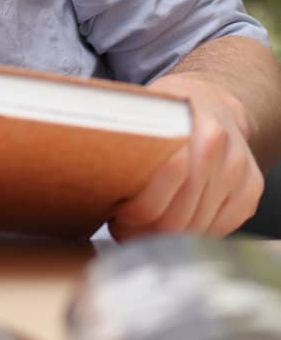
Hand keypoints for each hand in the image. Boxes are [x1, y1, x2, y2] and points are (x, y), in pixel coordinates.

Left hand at [109, 73, 263, 239]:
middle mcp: (219, 148)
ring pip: (197, 227)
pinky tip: (173, 225)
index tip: (118, 216)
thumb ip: (125, 139)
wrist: (213, 102)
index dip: (137, 209)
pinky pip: (218, 229)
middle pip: (179, 213)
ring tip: (143, 229)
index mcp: (191, 123)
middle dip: (147, 230)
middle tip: (124, 230)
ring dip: (167, 237)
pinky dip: (192, 234)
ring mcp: (239, 171)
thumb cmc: (170, 111)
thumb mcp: (144, 111)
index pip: (166, 180)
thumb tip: (89, 172)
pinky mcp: (250, 191)